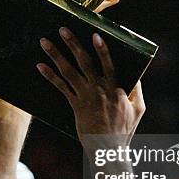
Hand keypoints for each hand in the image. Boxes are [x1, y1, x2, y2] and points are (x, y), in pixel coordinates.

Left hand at [36, 29, 144, 147]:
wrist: (107, 148)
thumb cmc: (124, 129)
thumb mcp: (138, 109)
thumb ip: (136, 90)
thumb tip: (136, 76)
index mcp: (115, 88)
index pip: (108, 64)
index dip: (102, 49)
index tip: (95, 35)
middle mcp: (98, 89)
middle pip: (84, 62)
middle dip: (72, 44)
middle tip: (62, 29)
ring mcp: (85, 96)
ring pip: (68, 71)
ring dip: (55, 55)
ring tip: (45, 42)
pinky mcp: (75, 105)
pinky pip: (60, 87)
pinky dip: (50, 76)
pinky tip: (40, 66)